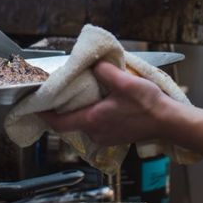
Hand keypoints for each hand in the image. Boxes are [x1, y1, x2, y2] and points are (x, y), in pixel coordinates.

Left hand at [39, 61, 172, 145]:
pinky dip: (93, 115)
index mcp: (93, 120)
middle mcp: (96, 133)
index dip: (43, 115)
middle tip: (60, 92)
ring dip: (81, 110)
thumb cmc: (148, 105)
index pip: (58, 123)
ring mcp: (105, 138)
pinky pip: (96, 126)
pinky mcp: (114, 137)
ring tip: (83, 94)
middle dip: (63, 108)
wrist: (168, 121)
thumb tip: (94, 65)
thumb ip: (105, 71)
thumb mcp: (125, 82)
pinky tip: (102, 102)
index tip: (34, 106)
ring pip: (84, 124)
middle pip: (70, 122)